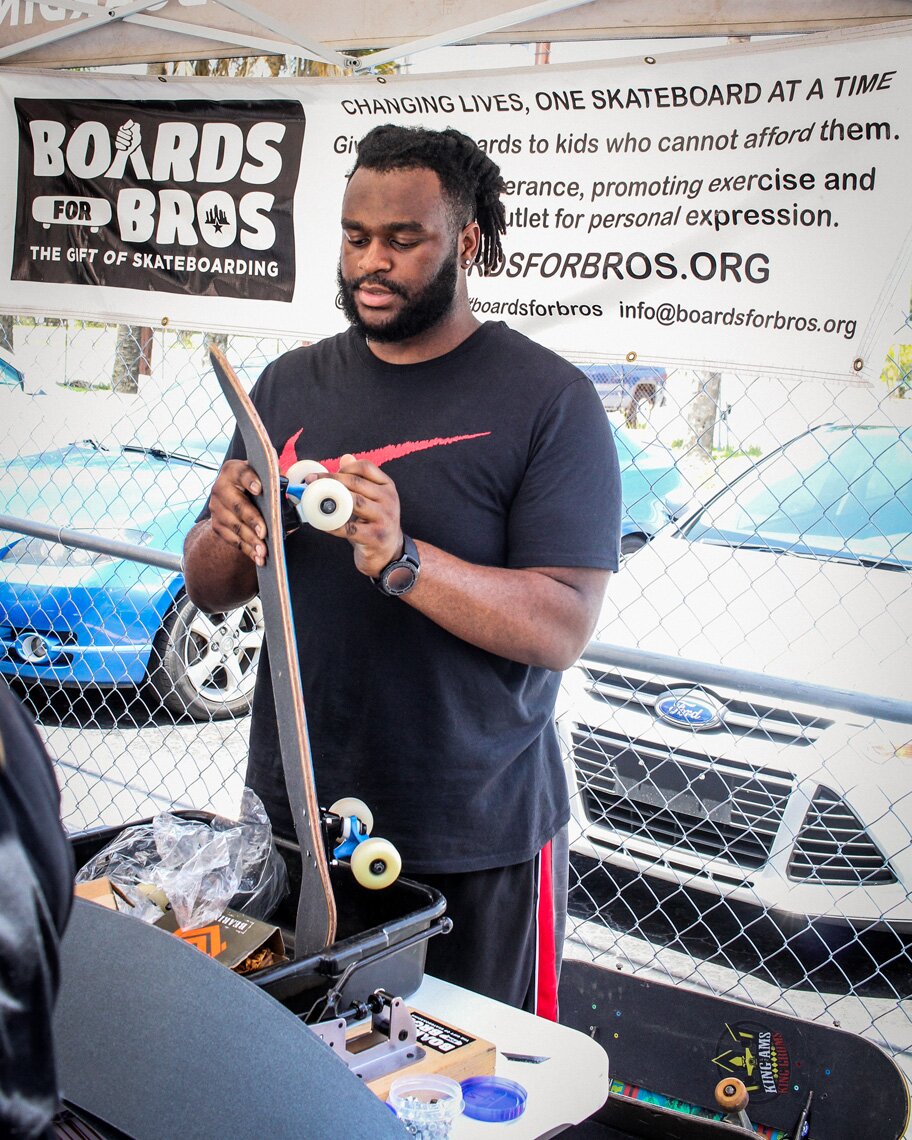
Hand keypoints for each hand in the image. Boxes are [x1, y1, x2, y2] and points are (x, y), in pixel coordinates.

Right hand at [207, 459, 267, 567]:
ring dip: (250, 540)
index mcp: (234, 471)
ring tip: (263, 551)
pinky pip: (231, 539)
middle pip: (236, 505)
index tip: (259, 489)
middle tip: (264, 533)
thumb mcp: (263, 480)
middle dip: (252, 520)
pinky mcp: (216, 525)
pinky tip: (258, 557)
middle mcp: (221, 487)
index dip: (250, 480)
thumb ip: (274, 483)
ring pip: (234, 525)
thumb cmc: (256, 488)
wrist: (232, 499)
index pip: (241, 473)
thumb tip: (296, 494)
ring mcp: (216, 508)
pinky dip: (246, 549)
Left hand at [321, 454, 403, 577]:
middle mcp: (389, 499)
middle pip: (356, 483)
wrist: (390, 554)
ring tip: (314, 501)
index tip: (322, 474)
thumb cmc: (375, 524)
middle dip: (330, 481)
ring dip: (330, 500)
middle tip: (311, 483)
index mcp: (387, 487)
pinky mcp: (376, 537)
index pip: (365, 467)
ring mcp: (384, 518)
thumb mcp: (372, 499)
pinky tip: (321, 522)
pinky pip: (349, 527)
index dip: (343, 468)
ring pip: (354, 502)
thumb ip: (360, 480)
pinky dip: (332, 524)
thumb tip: (345, 457)